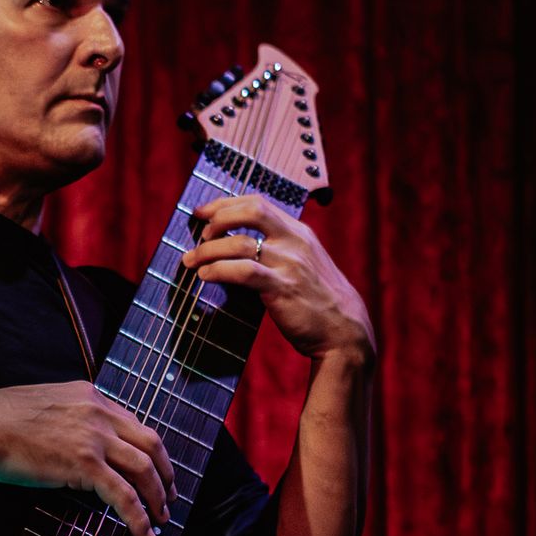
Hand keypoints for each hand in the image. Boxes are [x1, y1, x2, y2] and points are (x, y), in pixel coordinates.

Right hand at [0, 380, 175, 535]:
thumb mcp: (46, 407)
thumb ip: (71, 421)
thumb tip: (81, 450)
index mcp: (90, 396)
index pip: (134, 425)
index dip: (151, 452)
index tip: (155, 471)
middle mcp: (99, 413)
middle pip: (151, 445)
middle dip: (165, 475)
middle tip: (168, 498)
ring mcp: (94, 438)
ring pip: (144, 470)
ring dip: (158, 498)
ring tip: (160, 519)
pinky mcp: (84, 464)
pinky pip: (124, 495)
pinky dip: (139, 517)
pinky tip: (144, 534)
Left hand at [182, 195, 375, 365]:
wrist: (344, 331)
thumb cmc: (318, 302)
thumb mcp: (303, 265)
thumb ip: (278, 251)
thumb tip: (235, 249)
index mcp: (298, 232)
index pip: (258, 203)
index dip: (225, 204)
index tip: (202, 212)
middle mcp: (294, 242)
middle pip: (250, 211)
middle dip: (217, 218)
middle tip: (200, 236)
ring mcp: (289, 263)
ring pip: (240, 243)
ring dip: (208, 250)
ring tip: (191, 261)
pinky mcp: (282, 288)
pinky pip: (243, 271)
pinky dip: (218, 271)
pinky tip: (205, 276)